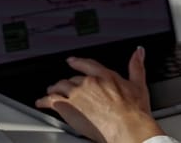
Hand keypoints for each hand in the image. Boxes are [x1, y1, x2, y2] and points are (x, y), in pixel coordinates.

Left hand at [36, 47, 163, 142]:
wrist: (126, 126)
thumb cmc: (134, 110)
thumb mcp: (138, 84)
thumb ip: (137, 66)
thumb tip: (138, 52)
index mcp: (105, 75)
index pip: (87, 65)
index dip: (78, 63)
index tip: (72, 61)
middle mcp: (89, 82)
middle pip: (72, 79)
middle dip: (67, 82)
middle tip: (62, 85)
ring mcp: (77, 94)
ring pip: (60, 87)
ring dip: (54, 89)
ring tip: (51, 91)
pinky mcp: (68, 107)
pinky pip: (52, 101)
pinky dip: (44, 101)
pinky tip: (41, 103)